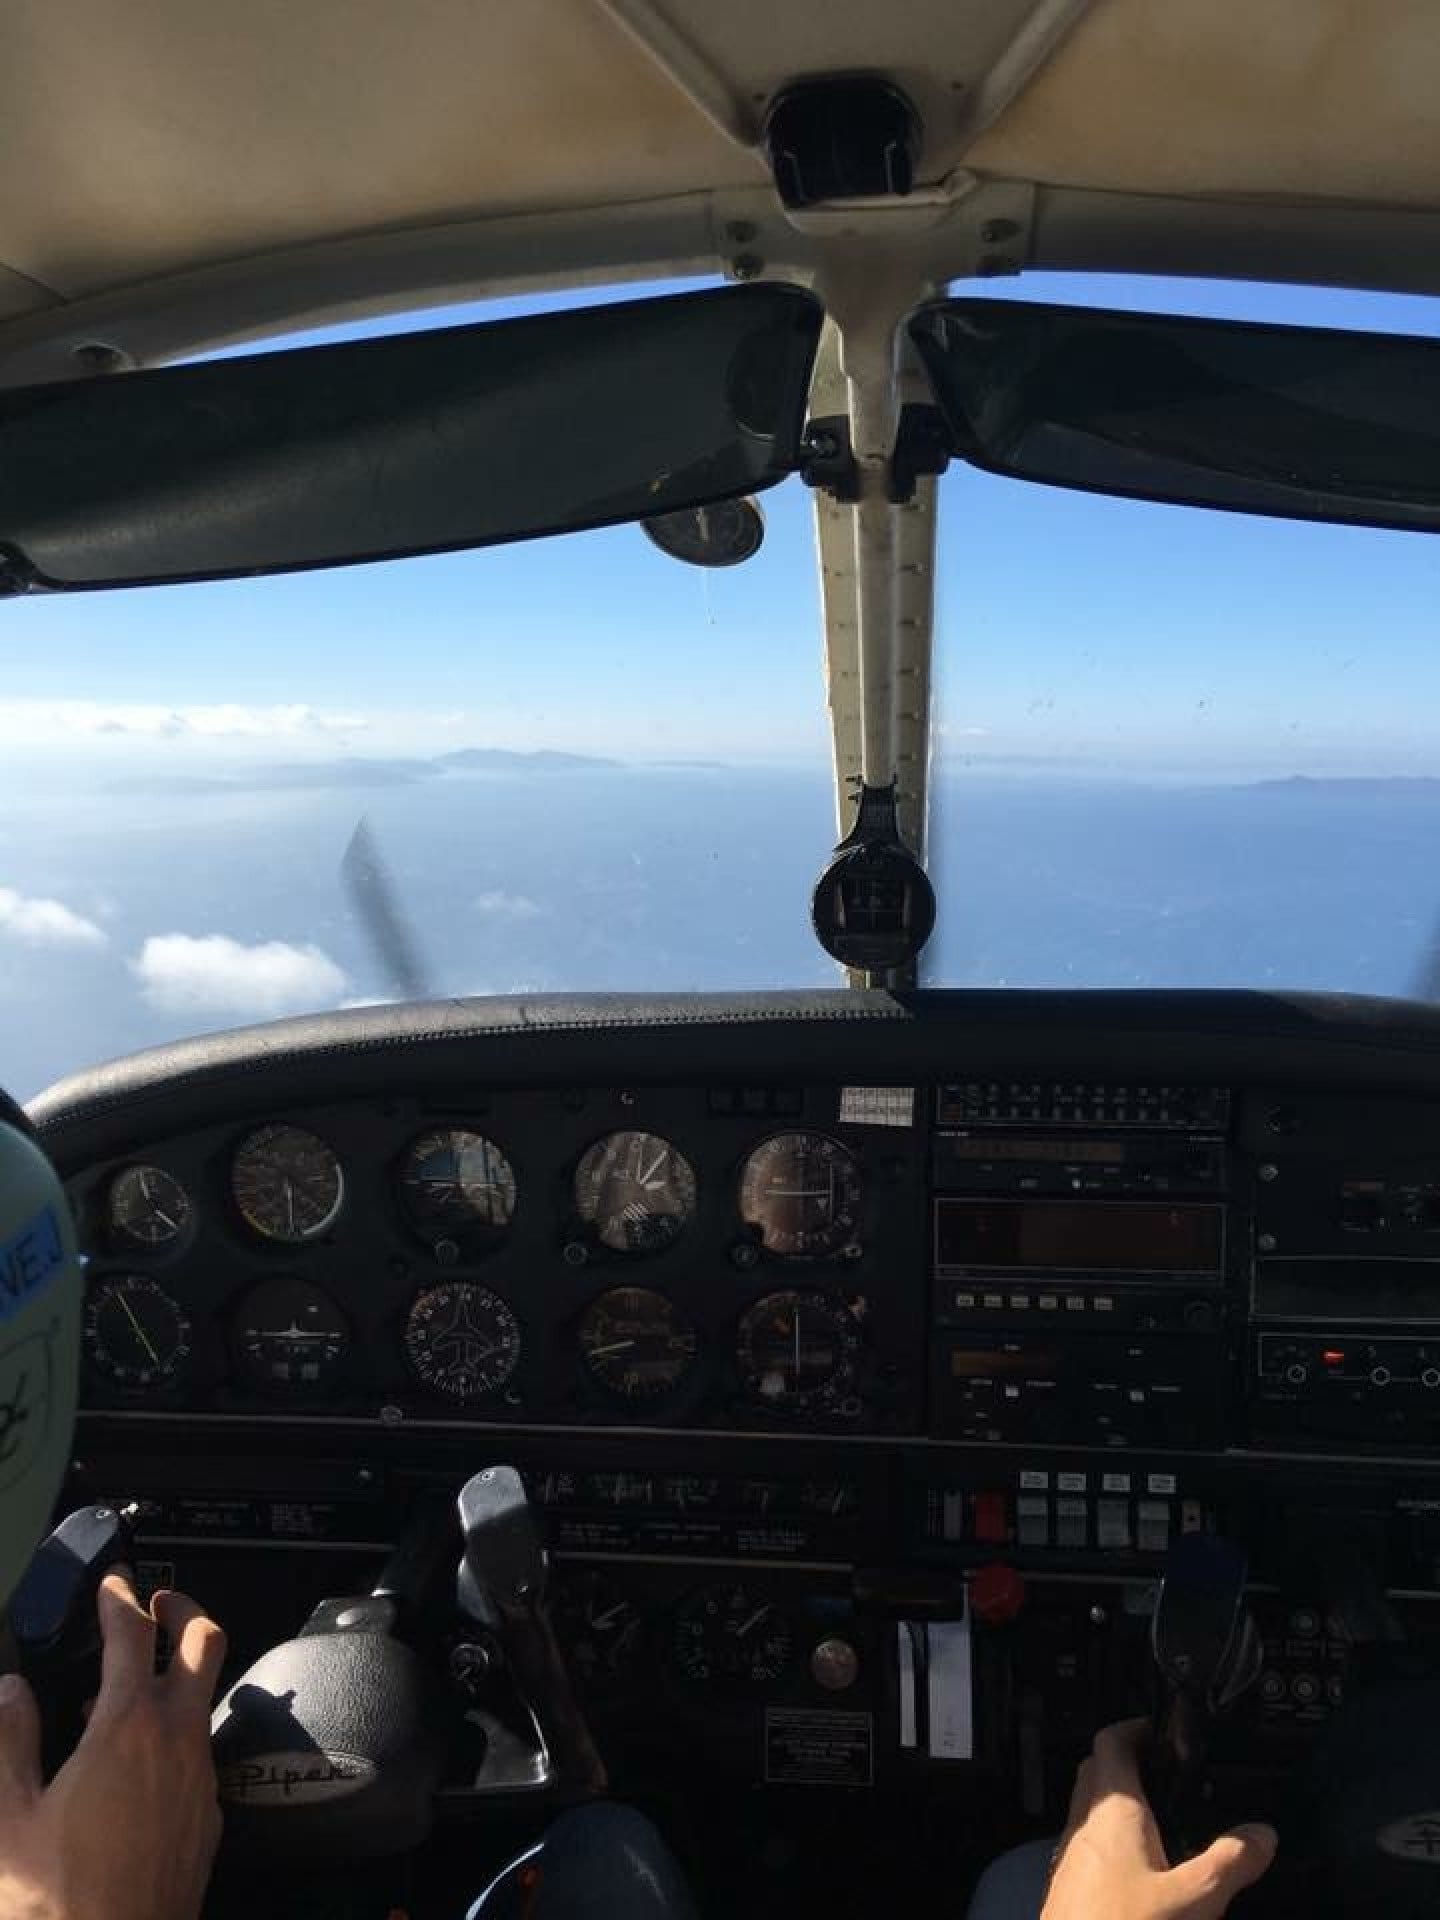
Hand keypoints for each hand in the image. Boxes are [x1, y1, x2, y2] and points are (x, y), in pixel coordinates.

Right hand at [0, 1571, 226, 1919]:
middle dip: (182, 1610)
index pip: (134, 1634)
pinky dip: (175, 1734)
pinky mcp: (206, 1822)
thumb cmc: (55, 1905)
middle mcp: (179, 1745)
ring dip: (177, 1677)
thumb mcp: (6, 1819)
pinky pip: (199, 1754)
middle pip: (205, 1644)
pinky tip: (135, 1764)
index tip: (115, 1582)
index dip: (122, 1597)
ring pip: (205, 1701)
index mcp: (130, 1729)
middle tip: (157, 1602)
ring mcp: (200, 1783)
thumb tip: (9, 1690)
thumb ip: (7, 1740)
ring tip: (128, 1690)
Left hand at [1041, 1720, 1277, 1919]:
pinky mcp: (1065, 1890)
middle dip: (1127, 1763)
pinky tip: (1142, 1874)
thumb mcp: (1193, 1902)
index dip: (1134, 1727)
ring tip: (1165, 1823)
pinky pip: (1087, 1847)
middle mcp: (1082, 1824)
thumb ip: (1230, 1864)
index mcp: (1110, 1809)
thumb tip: (1264, 1832)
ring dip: (1118, 1804)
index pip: (1110, 1741)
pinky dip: (1111, 1842)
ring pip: (1088, 1810)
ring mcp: (1068, 1857)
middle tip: (1170, 1775)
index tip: (1164, 1731)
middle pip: (1096, 1771)